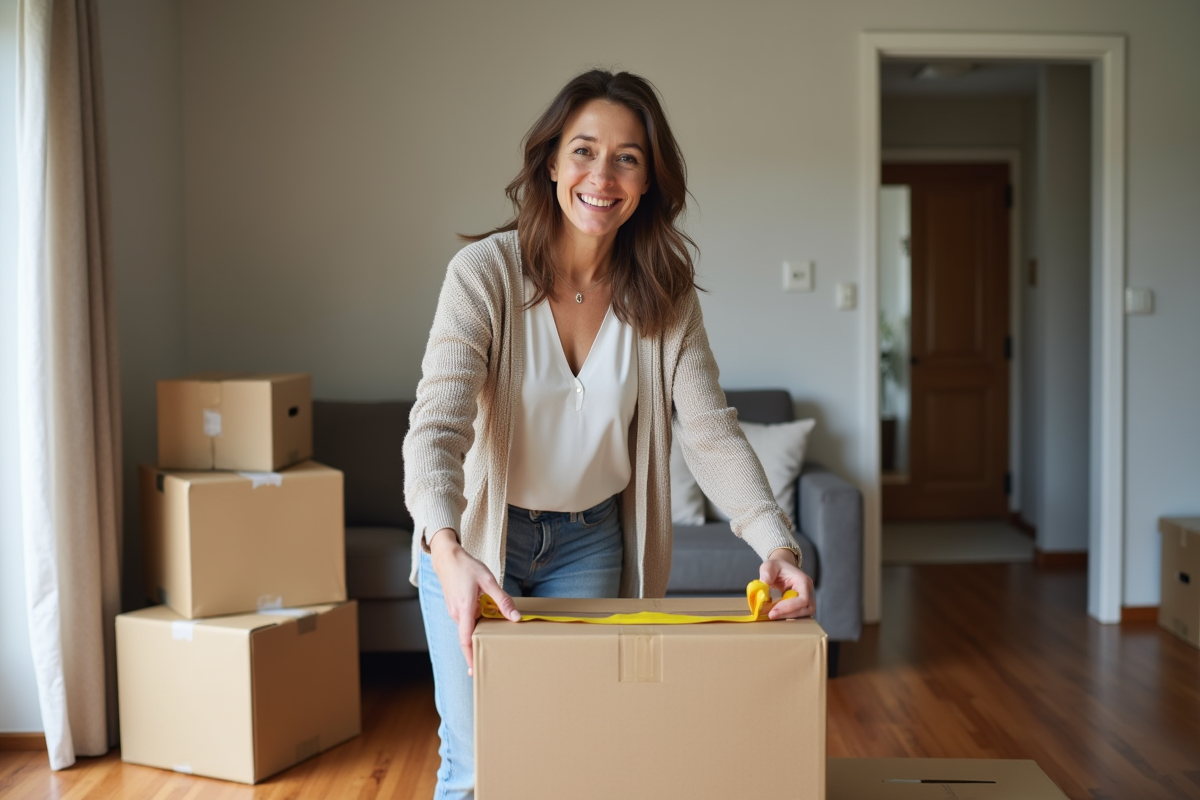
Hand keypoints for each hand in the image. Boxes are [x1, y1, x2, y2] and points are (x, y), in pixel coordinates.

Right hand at [428, 528, 519, 675]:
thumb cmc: (466, 566)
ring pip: (469, 627)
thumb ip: (502, 600)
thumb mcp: (488, 581)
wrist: (447, 557)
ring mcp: (454, 611)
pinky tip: (488, 615)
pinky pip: (467, 620)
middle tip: (495, 655)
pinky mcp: (455, 607)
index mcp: (464, 609)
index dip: (470, 657)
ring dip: (481, 631)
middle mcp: (457, 614)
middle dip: (480, 646)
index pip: (466, 640)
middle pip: (469, 636)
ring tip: (496, 633)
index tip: (475, 671)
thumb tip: (515, 617)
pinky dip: (477, 622)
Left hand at [760, 549, 815, 619]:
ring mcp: (807, 599)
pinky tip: (776, 614)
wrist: (781, 568)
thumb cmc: (776, 567)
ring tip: (772, 615)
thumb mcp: (769, 566)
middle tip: (771, 615)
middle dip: (788, 614)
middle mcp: (809, 591)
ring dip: (788, 616)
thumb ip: (766, 574)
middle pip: (807, 609)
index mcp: (803, 581)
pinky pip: (798, 614)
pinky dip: (788, 616)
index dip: (789, 608)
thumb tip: (763, 587)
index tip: (773, 612)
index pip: (803, 599)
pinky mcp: (801, 605)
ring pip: (804, 614)